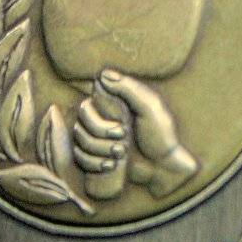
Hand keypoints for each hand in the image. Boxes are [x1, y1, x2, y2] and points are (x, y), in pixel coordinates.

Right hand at [73, 70, 197, 197]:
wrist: (162, 167)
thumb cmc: (161, 135)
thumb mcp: (149, 108)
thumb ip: (129, 89)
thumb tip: (103, 75)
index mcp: (113, 104)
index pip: (88, 103)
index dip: (98, 117)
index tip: (122, 126)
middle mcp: (101, 119)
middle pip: (81, 122)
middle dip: (100, 135)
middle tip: (123, 141)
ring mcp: (96, 139)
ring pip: (79, 141)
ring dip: (100, 150)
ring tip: (121, 155)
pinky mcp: (94, 157)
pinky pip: (79, 158)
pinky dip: (94, 164)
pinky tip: (110, 165)